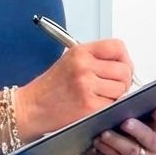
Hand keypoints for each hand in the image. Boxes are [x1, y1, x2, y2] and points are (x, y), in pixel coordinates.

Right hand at [16, 39, 132, 138]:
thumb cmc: (49, 87)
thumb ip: (96, 59)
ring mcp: (87, 85)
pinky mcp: (89, 105)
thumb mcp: (70, 61)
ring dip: (116, 95)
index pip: (117, 47)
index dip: (125, 58)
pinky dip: (109, 107)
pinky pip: (113, 104)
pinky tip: (96, 106)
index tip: (123, 67)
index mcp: (81, 51)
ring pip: (122, 88)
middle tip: (114, 87)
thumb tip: (123, 65)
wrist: (30, 107)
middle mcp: (84, 65)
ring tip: (101, 97)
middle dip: (124, 80)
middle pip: (124, 69)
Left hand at [93, 106, 155, 154]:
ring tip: (104, 133)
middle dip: (137, 131)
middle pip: (151, 142)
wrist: (124, 136)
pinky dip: (108, 152)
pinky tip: (99, 143)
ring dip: (116, 143)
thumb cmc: (135, 120)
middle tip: (125, 122)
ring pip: (132, 154)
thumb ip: (141, 106)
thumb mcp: (140, 110)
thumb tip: (129, 100)